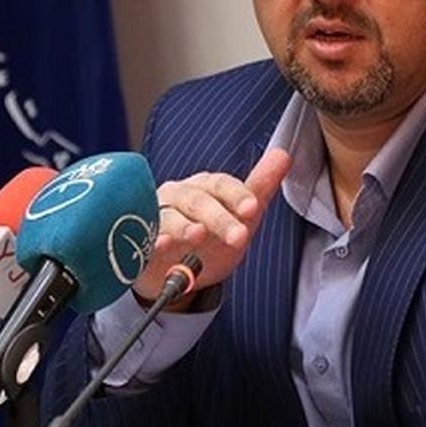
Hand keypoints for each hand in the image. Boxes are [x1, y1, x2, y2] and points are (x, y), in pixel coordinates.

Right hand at [134, 148, 290, 307]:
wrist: (176, 272)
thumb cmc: (209, 238)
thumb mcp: (239, 217)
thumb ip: (259, 188)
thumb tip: (283, 155)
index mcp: (206, 187)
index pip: (222, 184)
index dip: (237, 195)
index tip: (251, 208)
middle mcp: (180, 196)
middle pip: (199, 201)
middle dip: (219, 218)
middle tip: (238, 236)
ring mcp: (158, 216)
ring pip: (170, 216)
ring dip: (184, 226)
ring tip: (197, 235)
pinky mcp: (142, 240)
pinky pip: (145, 237)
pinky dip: (153, 240)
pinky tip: (161, 245)